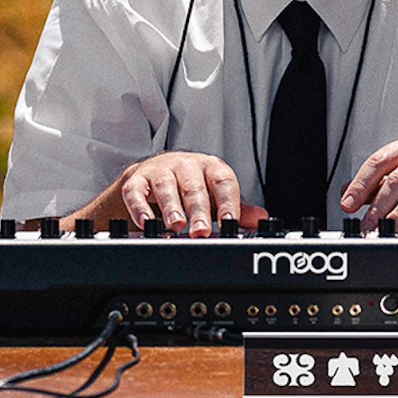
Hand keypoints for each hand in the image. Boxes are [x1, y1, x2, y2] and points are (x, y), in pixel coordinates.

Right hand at [71, 152, 268, 236]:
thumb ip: (237, 208)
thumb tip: (262, 219)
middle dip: (198, 210)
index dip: (227, 201)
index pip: (222, 181)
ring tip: (176, 226)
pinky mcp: (136, 180)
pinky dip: (139, 207)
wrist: (153, 174)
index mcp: (210, 168)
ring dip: (171, 207)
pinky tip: (145, 222)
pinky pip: (135, 192)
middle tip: (202, 231)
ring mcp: (160, 171)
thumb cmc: (189, 186)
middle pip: (194, 186)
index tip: (230, 222)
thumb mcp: (215, 196)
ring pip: (166, 186)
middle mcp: (186, 166)